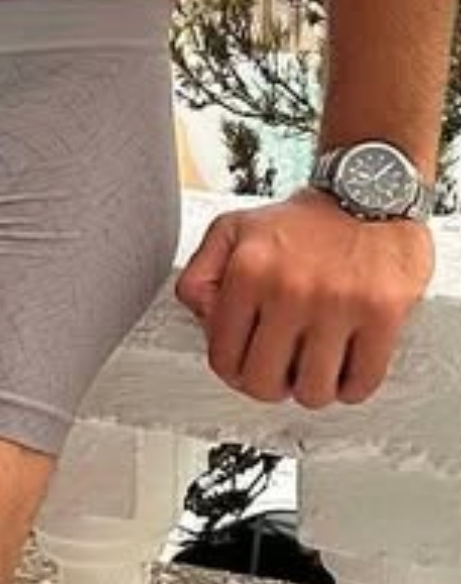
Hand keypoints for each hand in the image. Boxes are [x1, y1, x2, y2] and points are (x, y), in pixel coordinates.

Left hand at [173, 185, 434, 406]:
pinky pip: (360, 383)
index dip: (234, 369)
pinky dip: (352, 386)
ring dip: (312, 388)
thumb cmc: (306, 221)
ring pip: (313, 392)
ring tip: (315, 364)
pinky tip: (346, 366)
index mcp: (248, 268)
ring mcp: (337, 303)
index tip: (248, 363)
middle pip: (264, 384)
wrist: (371, 190)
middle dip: (270, 384)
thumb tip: (204, 322)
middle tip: (281, 370)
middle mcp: (289, 287)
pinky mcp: (382, 314)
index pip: (224, 357)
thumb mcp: (234, 230)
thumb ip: (201, 274)